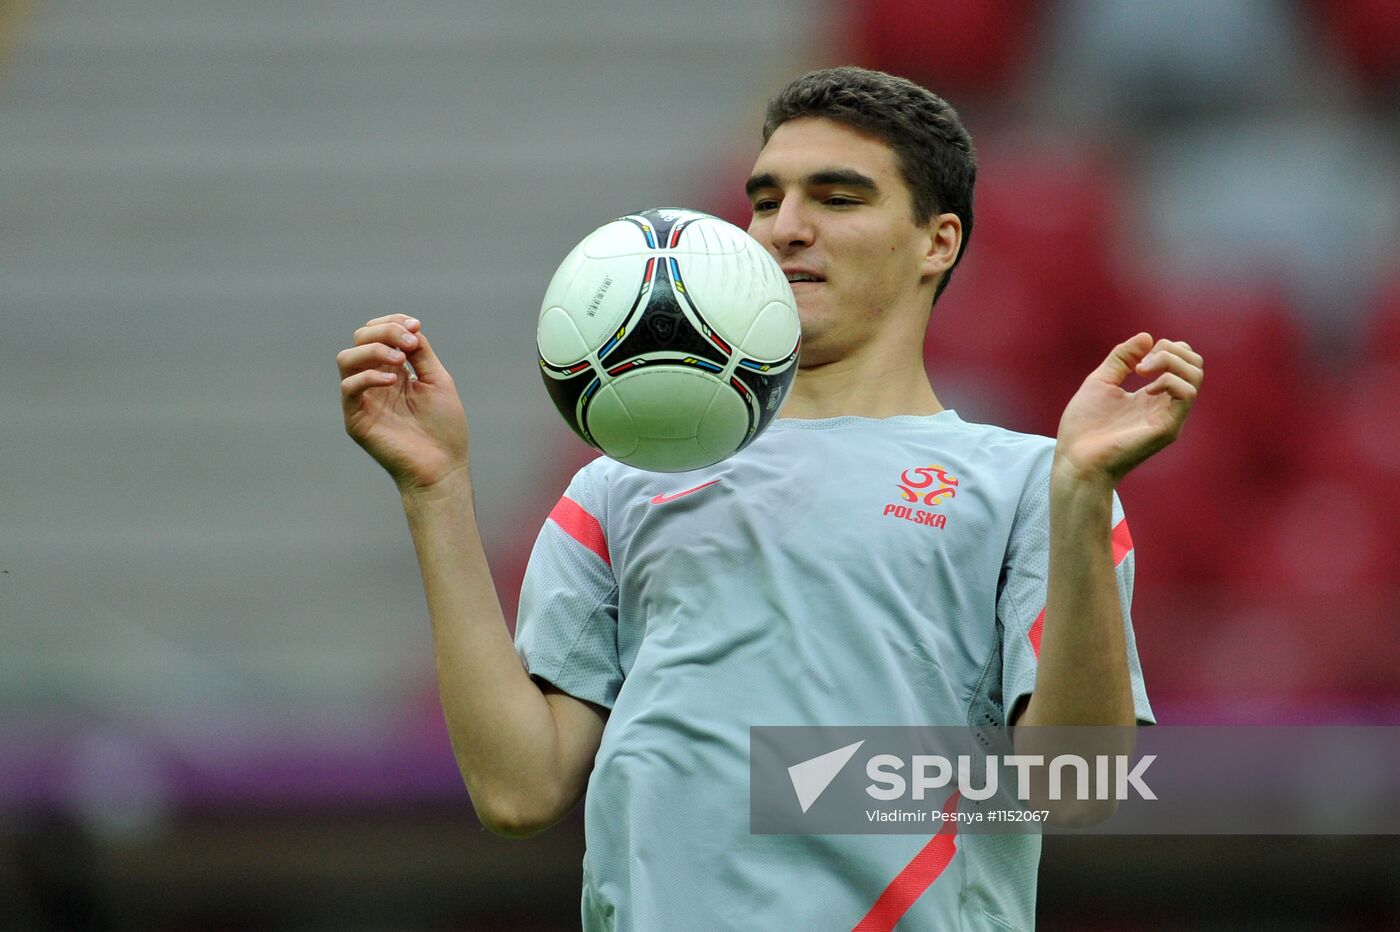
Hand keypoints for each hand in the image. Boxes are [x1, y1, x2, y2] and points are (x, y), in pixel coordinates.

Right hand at [337, 314, 470, 493]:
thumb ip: (421, 353)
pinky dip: (369, 376)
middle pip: (360, 339)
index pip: (378, 333)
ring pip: (346, 358)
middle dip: (385, 331)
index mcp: (394, 371)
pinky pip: (349, 387)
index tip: (416, 326)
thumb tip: (409, 327)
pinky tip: (393, 380)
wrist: (443, 466)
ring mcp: (363, 400)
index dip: (393, 322)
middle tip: (410, 343)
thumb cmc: (444, 428)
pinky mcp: (356, 419)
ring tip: (399, 359)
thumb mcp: (437, 380)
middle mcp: (374, 382)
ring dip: (373, 349)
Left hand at [1054, 333, 1203, 485]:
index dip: (1166, 348)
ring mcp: (1169, 418)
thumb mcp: (1101, 381)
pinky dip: (1169, 380)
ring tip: (1142, 371)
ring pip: (1195, 376)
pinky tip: (1146, 388)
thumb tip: (1147, 336)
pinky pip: (1186, 394)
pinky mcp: (1167, 428)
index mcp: (1152, 397)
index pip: (1182, 363)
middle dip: (1172, 351)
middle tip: (1142, 363)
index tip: (1138, 358)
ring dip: (1170, 361)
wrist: (1074, 460)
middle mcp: (1165, 407)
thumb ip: (1122, 359)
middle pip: (1195, 366)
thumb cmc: (1083, 427)